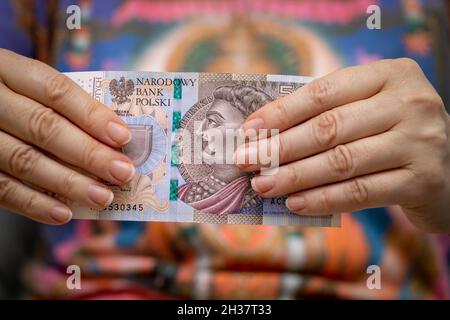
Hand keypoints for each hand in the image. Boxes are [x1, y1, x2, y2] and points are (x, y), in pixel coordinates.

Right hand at [0, 49, 134, 223]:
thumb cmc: (15, 101)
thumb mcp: (29, 88)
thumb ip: (64, 108)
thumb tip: (115, 140)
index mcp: (9, 70)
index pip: (55, 89)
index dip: (91, 114)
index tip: (123, 136)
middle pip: (43, 126)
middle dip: (88, 152)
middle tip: (122, 172)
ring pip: (23, 160)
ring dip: (68, 182)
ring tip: (102, 197)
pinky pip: (0, 188)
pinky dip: (34, 204)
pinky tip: (64, 214)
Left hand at [235, 58, 449, 232]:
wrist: (448, 168)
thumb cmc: (392, 134)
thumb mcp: (368, 110)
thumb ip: (328, 114)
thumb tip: (265, 134)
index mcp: (390, 74)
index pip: (323, 92)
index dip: (280, 112)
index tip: (248, 130)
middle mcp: (410, 102)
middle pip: (329, 127)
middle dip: (279, 147)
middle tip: (246, 161)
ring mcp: (420, 141)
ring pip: (341, 161)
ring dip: (294, 176)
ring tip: (263, 185)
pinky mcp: (422, 180)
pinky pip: (360, 192)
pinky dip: (323, 199)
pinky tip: (296, 203)